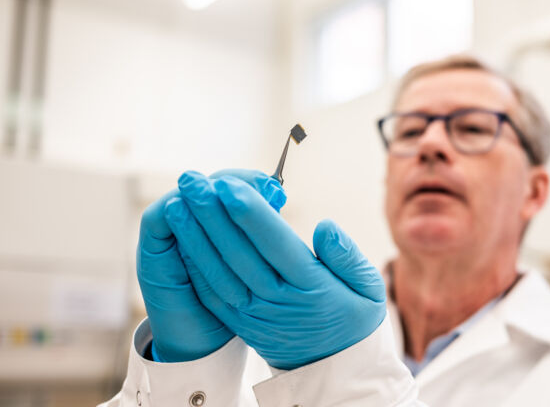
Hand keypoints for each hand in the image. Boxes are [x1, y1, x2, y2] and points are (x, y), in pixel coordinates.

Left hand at [165, 171, 386, 369]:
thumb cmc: (354, 319)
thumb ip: (347, 256)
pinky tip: (184, 238)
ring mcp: (255, 313)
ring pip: (219, 270)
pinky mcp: (241, 322)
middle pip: (239, 252)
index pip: (275, 244)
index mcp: (310, 286)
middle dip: (212, 214)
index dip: (250, 213)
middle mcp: (277, 300)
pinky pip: (213, 291)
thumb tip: (324, 226)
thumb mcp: (368, 290)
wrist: (335, 370)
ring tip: (178, 201)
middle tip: (191, 181)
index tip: (228, 185)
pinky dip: (196, 264)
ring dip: (196, 235)